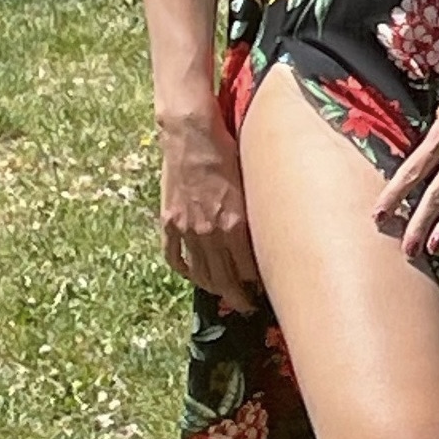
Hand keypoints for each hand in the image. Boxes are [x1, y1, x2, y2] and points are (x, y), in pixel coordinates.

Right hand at [159, 105, 260, 313]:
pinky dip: (185, 270)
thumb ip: (255, 210)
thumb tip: (269, 230)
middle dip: (238, 296)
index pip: (249, 268)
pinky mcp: (169, 221)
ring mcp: (187, 229)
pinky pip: (175, 257)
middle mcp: (210, 232)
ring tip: (224, 296)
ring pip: (201, 273)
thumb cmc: (229, 148)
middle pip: (225, 279)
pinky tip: (194, 276)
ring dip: (214, 289)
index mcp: (234, 223)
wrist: (191, 133)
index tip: (265, 290)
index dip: (257, 283)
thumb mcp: (251, 180)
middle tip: (248, 306)